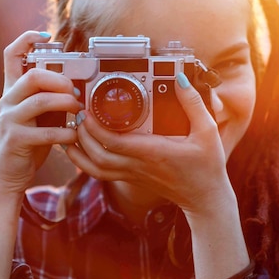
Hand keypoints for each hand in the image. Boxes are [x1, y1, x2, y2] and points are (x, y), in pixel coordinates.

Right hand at [0, 31, 80, 193]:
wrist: (7, 175)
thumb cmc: (27, 144)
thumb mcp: (35, 117)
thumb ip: (48, 100)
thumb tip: (77, 88)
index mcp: (11, 92)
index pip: (11, 55)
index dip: (26, 39)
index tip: (45, 35)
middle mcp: (7, 101)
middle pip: (32, 75)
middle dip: (60, 80)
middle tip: (74, 91)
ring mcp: (9, 120)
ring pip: (40, 101)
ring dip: (66, 103)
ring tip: (78, 110)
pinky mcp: (16, 140)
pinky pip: (46, 132)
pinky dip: (66, 133)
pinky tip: (74, 136)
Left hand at [65, 72, 230, 214]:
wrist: (204, 198)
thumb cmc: (207, 166)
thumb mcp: (207, 131)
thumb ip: (193, 104)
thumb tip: (181, 80)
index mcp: (153, 152)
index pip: (116, 142)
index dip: (97, 128)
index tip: (88, 111)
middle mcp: (138, 166)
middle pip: (98, 156)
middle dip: (82, 137)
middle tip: (77, 115)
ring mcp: (132, 175)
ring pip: (95, 169)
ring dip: (78, 152)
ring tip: (71, 132)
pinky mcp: (131, 179)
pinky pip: (101, 174)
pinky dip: (86, 162)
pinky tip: (80, 149)